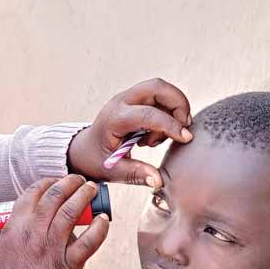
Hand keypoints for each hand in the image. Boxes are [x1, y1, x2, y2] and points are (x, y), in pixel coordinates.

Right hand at [0, 176, 109, 268]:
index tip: (57, 181)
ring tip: (92, 190)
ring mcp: (50, 247)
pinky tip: (104, 220)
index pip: (33, 192)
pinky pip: (88, 242)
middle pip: (55, 195)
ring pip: (71, 212)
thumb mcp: (6, 246)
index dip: (48, 182)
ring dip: (84, 196)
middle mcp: (33, 232)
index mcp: (15, 225)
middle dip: (70, 183)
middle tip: (80, 181)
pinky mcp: (67, 265)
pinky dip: (99, 228)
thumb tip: (45, 219)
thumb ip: (23, 230)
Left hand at [67, 78, 191, 187]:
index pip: (148, 114)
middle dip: (178, 104)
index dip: (170, 125)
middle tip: (182, 127)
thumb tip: (158, 181)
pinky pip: (159, 97)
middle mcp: (121, 102)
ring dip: (172, 109)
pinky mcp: (134, 100)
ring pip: (161, 90)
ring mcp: (128, 98)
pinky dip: (166, 112)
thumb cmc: (96, 160)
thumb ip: (135, 174)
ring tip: (158, 137)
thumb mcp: (112, 171)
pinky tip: (154, 134)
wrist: (84, 150)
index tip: (185, 138)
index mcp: (114, 119)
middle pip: (158, 87)